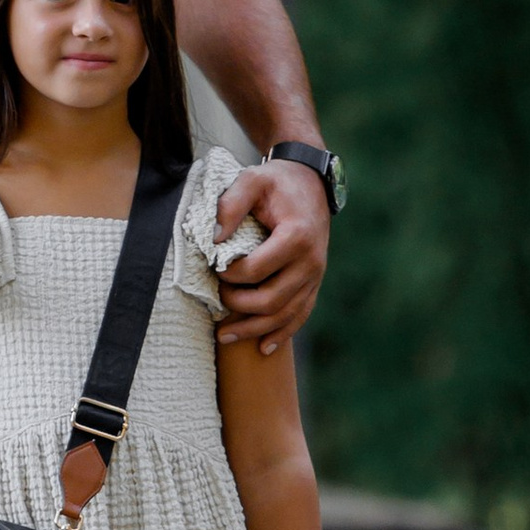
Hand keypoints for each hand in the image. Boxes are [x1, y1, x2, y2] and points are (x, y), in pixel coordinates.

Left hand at [212, 156, 329, 350]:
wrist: (309, 182)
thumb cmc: (276, 182)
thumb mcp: (251, 181)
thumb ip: (230, 205)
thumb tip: (214, 241)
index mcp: (297, 237)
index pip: (258, 270)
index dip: (231, 275)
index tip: (214, 269)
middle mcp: (311, 262)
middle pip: (272, 299)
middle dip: (239, 305)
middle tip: (216, 298)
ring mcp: (316, 276)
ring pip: (286, 315)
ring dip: (254, 329)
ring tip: (225, 337)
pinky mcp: (314, 283)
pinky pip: (300, 314)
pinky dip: (282, 334)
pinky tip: (263, 348)